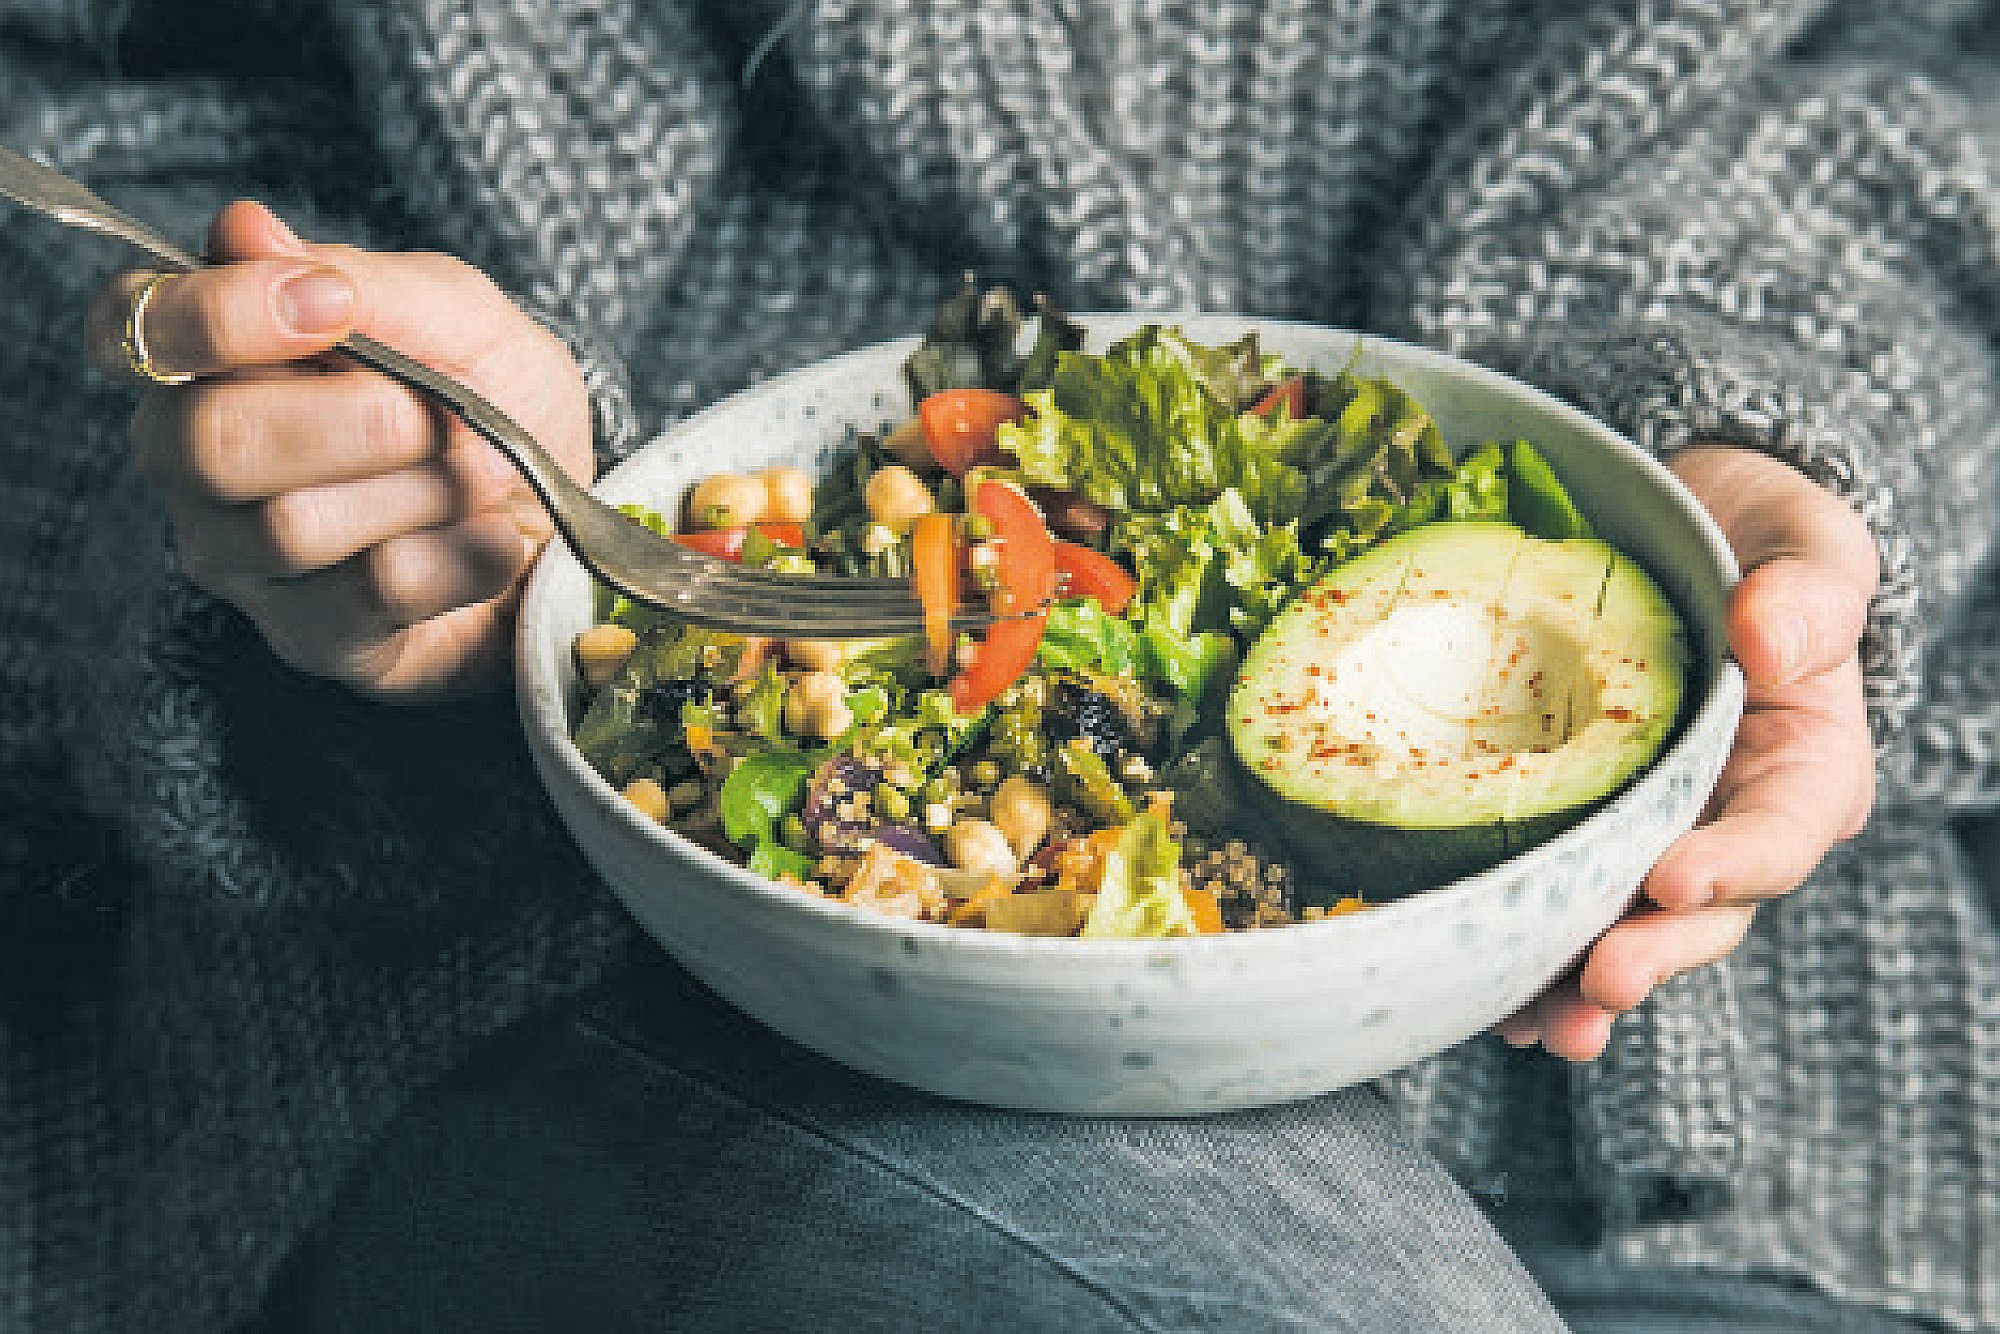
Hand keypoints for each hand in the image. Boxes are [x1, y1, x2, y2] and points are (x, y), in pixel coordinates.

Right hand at [85, 201, 594, 699]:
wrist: (576, 510)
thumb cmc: (497, 398)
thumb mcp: (457, 314)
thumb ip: (359, 279)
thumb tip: (242, 228)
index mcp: (208, 360)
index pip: (133, 328)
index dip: (218, 316)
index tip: (332, 307)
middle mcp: (195, 466)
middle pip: (207, 443)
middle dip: (353, 419)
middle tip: (438, 414)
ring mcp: (245, 564)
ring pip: (294, 527)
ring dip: (425, 488)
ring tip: (483, 475)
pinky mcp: (317, 640)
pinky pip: (374, 595)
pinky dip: (464, 554)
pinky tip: (496, 540)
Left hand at [1493, 446, 1877, 1059]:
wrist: (1684, 538)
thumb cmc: (1757, 541)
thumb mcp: (1806, 543)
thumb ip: (1808, 592)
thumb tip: (1770, 640)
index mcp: (1804, 768)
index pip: (1781, 834)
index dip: (1731, 869)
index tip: (1671, 885)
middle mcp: (1729, 823)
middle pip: (1701, 914)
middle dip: (1651, 954)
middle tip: (1599, 982)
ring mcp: (1654, 839)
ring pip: (1626, 931)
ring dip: (1580, 987)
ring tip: (1536, 1026)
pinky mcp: (1586, 836)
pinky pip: (1560, 903)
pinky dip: (1525, 951)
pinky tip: (1483, 991)